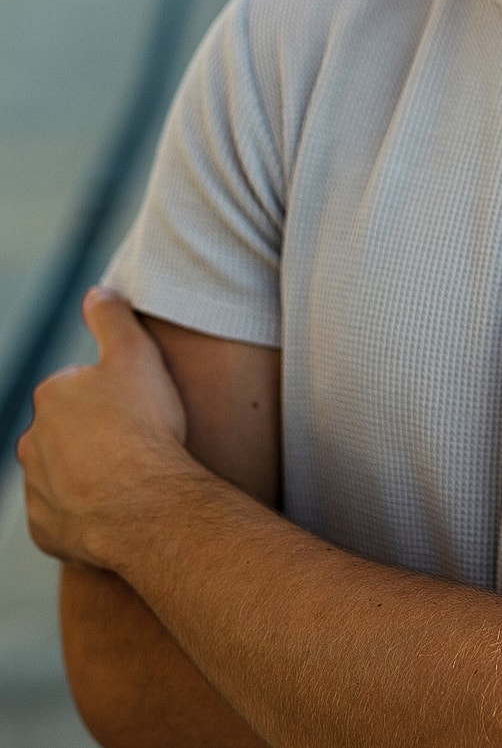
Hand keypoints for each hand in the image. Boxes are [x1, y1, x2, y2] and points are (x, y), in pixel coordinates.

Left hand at [18, 288, 190, 569]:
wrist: (146, 505)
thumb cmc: (144, 427)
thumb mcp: (136, 355)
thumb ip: (113, 318)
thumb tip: (96, 292)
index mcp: (52, 396)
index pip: (79, 386)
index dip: (115, 394)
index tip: (140, 406)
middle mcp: (32, 442)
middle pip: (68, 430)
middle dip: (96, 433)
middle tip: (140, 439)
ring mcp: (37, 490)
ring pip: (63, 472)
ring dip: (90, 471)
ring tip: (134, 475)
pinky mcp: (47, 530)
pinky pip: (66, 515)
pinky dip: (88, 510)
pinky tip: (121, 505)